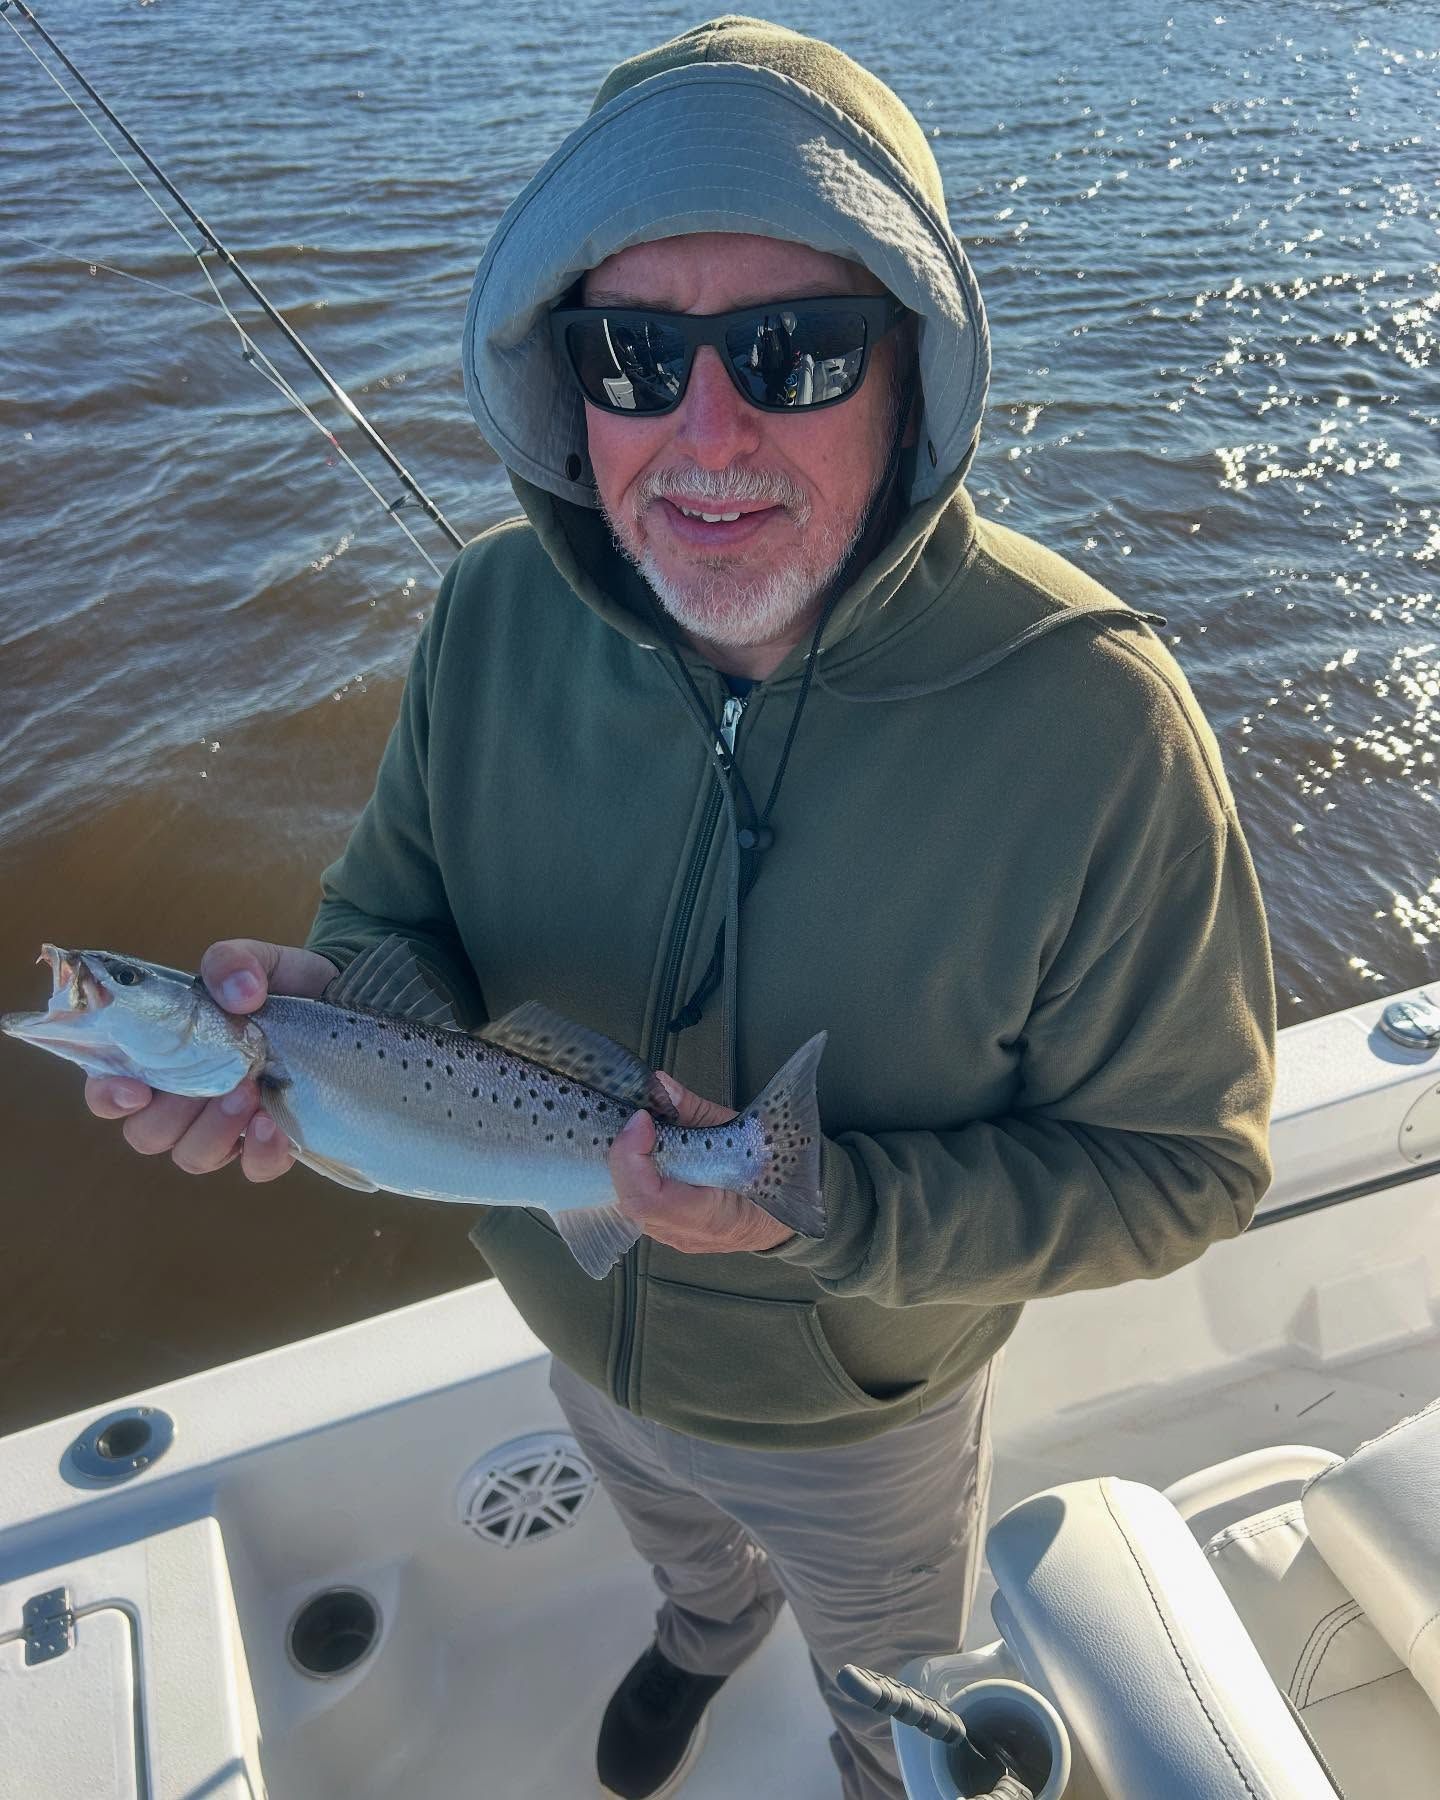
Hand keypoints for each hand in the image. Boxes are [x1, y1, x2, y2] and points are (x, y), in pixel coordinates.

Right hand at [83, 939, 336, 1183]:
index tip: (136, 1089)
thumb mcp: (257, 960)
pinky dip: (261, 1153)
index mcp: (160, 1056)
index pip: (108, 1091)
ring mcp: (224, 1126)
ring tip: (251, 1093)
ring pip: (193, 1156)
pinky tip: (276, 1125)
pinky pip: (254, 1168)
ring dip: (216, 1131)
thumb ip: (233, 962)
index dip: (109, 1097)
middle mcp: (182, 1098)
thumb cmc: (278, 985)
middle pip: (147, 1134)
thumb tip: (239, 991)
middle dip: (174, 1115)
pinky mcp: (269, 1143)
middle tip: (217, 1082)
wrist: (337, 1000)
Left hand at [609, 1071, 796, 1255]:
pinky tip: (644, 1154)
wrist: (789, 1214)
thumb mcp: (742, 1134)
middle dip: (625, 1157)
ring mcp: (676, 1238)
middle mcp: (689, 1235)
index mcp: (714, 1217)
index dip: (633, 1157)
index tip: (642, 1119)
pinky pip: (639, 1208)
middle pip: (632, 1202)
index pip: (650, 1198)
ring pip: (629, 1206)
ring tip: (640, 1133)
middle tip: (638, 1121)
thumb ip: (695, 1112)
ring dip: (627, 1167)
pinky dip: (635, 1177)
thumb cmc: (774, 1173)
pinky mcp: (670, 1232)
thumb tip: (658, 1085)